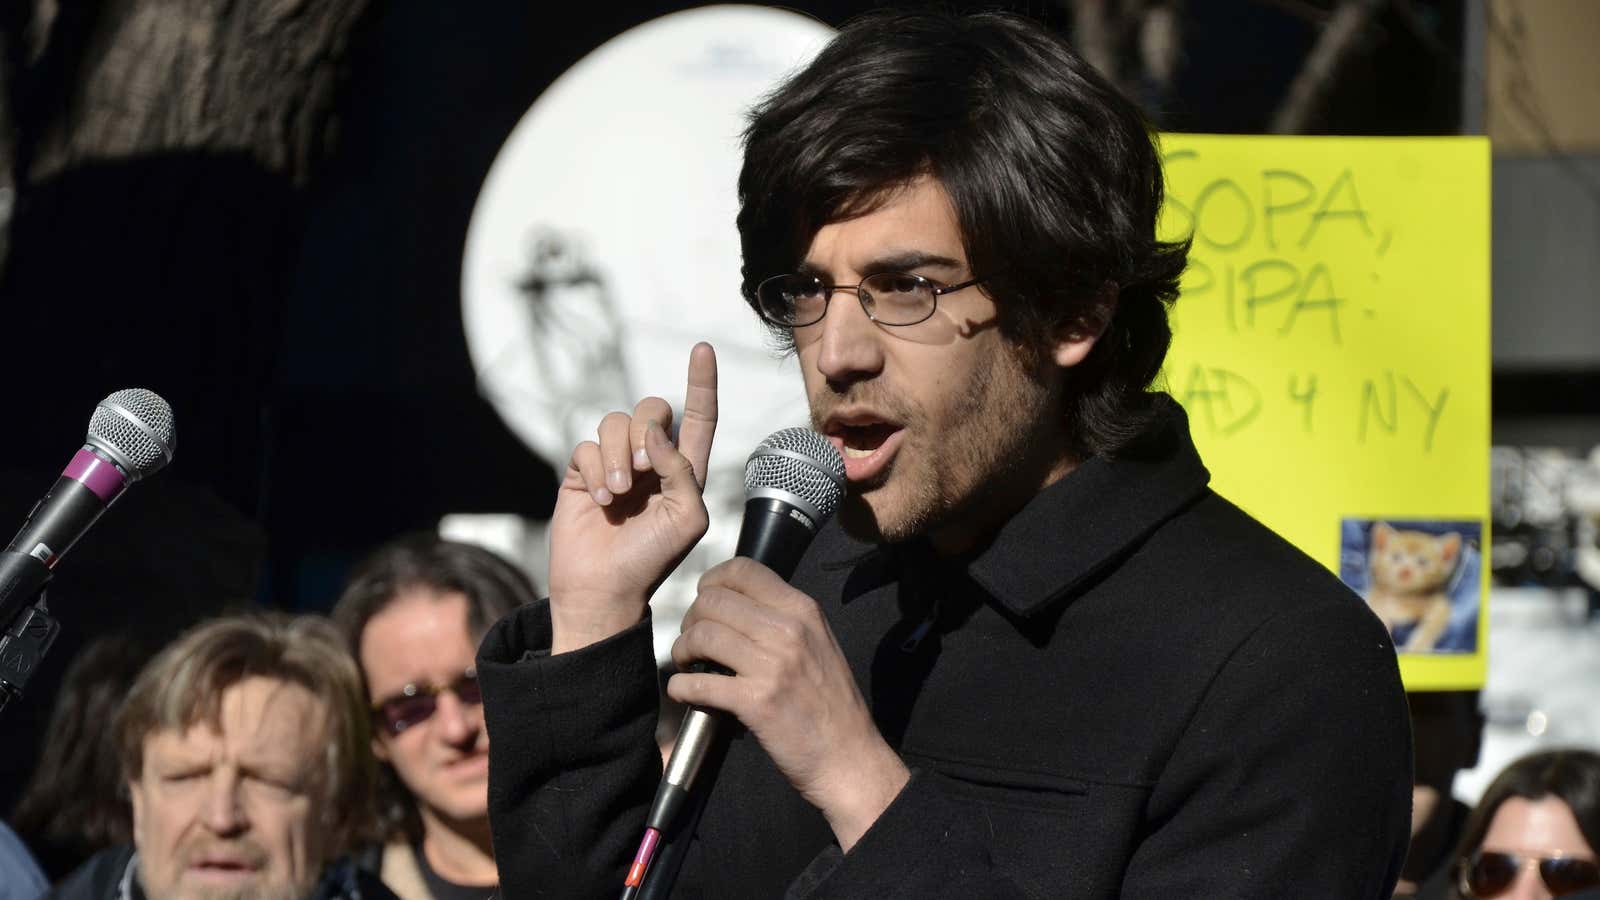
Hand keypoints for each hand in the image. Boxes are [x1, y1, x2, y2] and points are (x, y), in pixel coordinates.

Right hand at [547, 342, 718, 653]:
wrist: (605, 587)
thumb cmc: (653, 559)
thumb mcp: (688, 518)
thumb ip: (682, 469)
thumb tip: (655, 433)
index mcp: (685, 468)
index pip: (699, 416)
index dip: (702, 382)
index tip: (703, 349)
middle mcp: (651, 459)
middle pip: (652, 407)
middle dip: (645, 430)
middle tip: (641, 472)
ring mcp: (616, 463)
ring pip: (615, 421)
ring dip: (617, 455)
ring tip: (618, 494)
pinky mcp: (582, 472)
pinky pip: (587, 446)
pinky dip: (595, 470)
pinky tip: (600, 501)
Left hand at [668, 558, 910, 851]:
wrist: (849, 757)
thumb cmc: (830, 703)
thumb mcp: (818, 643)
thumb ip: (783, 619)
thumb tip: (733, 604)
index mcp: (803, 610)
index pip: (743, 570)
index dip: (711, 581)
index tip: (703, 600)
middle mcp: (788, 629)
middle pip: (713, 601)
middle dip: (691, 619)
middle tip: (692, 641)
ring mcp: (773, 665)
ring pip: (701, 636)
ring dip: (682, 650)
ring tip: (687, 664)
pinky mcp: (757, 702)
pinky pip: (698, 683)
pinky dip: (681, 687)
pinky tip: (683, 692)